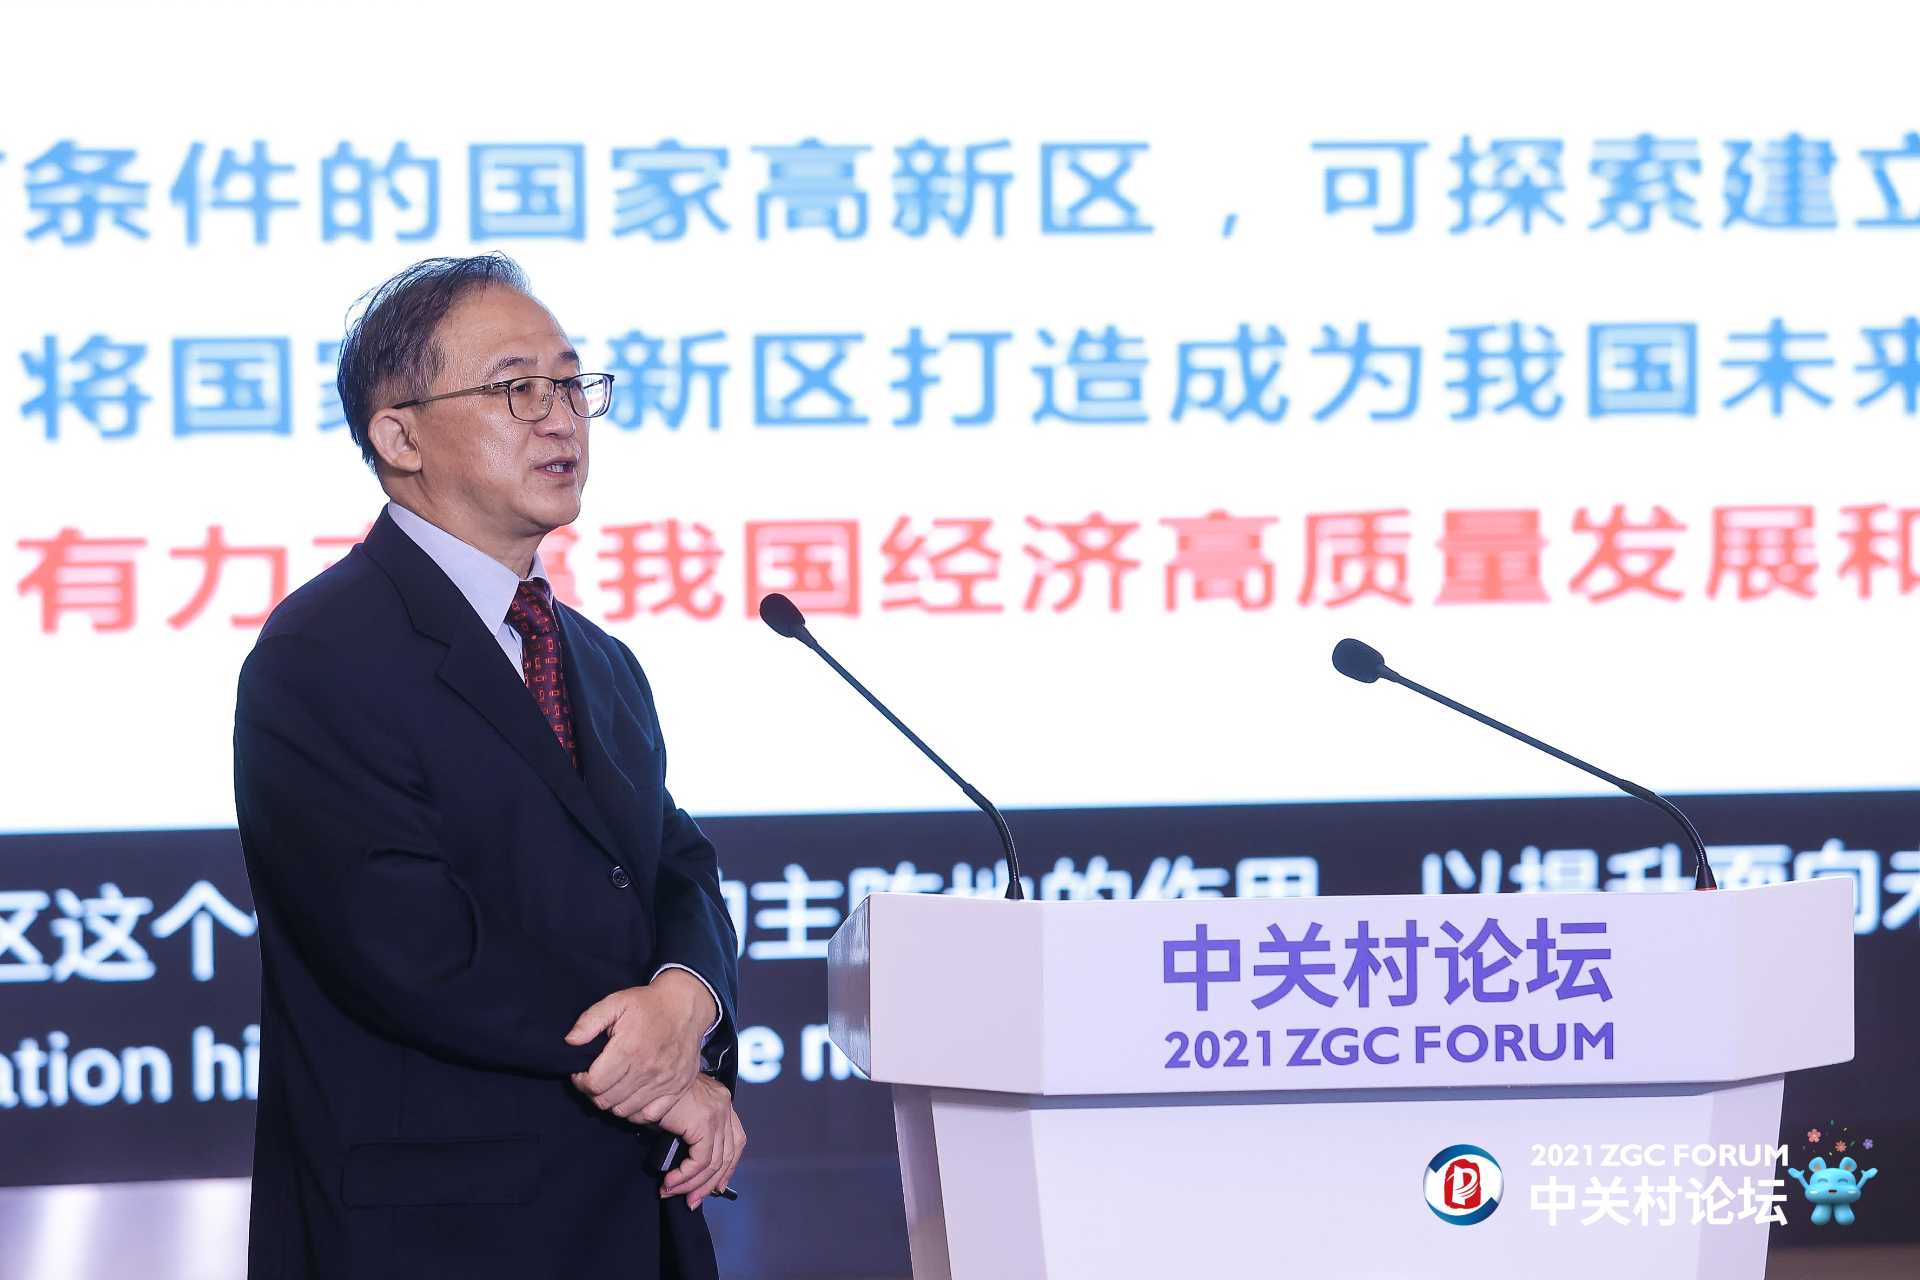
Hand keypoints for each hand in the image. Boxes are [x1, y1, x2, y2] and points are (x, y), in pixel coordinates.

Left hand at [565, 970, 716, 1122]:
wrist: (685, 1006)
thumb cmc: (648, 1004)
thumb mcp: (615, 1002)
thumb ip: (589, 1021)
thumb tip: (570, 1041)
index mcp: (629, 1048)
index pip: (594, 1084)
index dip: (581, 1082)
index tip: (582, 1073)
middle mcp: (647, 1069)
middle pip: (606, 1100)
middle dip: (594, 1093)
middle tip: (596, 1079)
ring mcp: (664, 1081)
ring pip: (624, 1110)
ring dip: (612, 1102)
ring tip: (612, 1086)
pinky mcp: (677, 1088)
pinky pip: (649, 1115)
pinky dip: (635, 1112)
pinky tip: (630, 1097)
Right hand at [657, 1074, 745, 1209]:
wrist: (642, 1076)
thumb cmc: (651, 1093)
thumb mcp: (674, 1115)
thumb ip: (686, 1135)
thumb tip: (688, 1170)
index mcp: (720, 1100)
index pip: (736, 1140)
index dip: (727, 1168)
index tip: (715, 1188)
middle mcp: (724, 1104)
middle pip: (729, 1153)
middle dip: (710, 1182)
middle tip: (692, 1201)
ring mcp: (717, 1112)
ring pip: (714, 1162)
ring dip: (692, 1184)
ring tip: (671, 1192)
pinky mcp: (704, 1121)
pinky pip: (701, 1161)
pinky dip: (685, 1177)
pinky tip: (670, 1182)